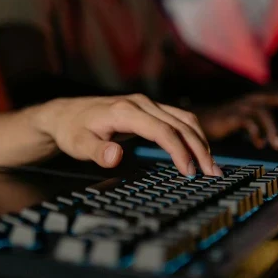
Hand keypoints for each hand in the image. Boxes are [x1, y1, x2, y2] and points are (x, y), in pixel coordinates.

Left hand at [34, 94, 220, 176]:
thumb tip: (114, 156)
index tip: (189, 172)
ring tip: (212, 166)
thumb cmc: (72, 130)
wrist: (65, 114)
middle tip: (212, 174)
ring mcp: (146, 104)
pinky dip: (192, 135)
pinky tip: (199, 152)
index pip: (162, 130)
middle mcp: (139, 103)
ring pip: (183, 120)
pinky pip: (178, 119)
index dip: (178, 150)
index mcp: (124, 110)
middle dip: (199, 149)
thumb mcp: (78, 144)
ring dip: (201, 142)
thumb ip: (96, 151)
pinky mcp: (149, 109)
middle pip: (179, 124)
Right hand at [199, 92, 277, 150]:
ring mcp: (242, 105)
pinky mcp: (230, 115)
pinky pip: (246, 121)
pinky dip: (255, 133)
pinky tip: (259, 144)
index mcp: (263, 98)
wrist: (203, 120)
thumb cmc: (232, 121)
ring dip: (275, 129)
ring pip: (264, 111)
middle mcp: (254, 98)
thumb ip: (272, 121)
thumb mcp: (255, 119)